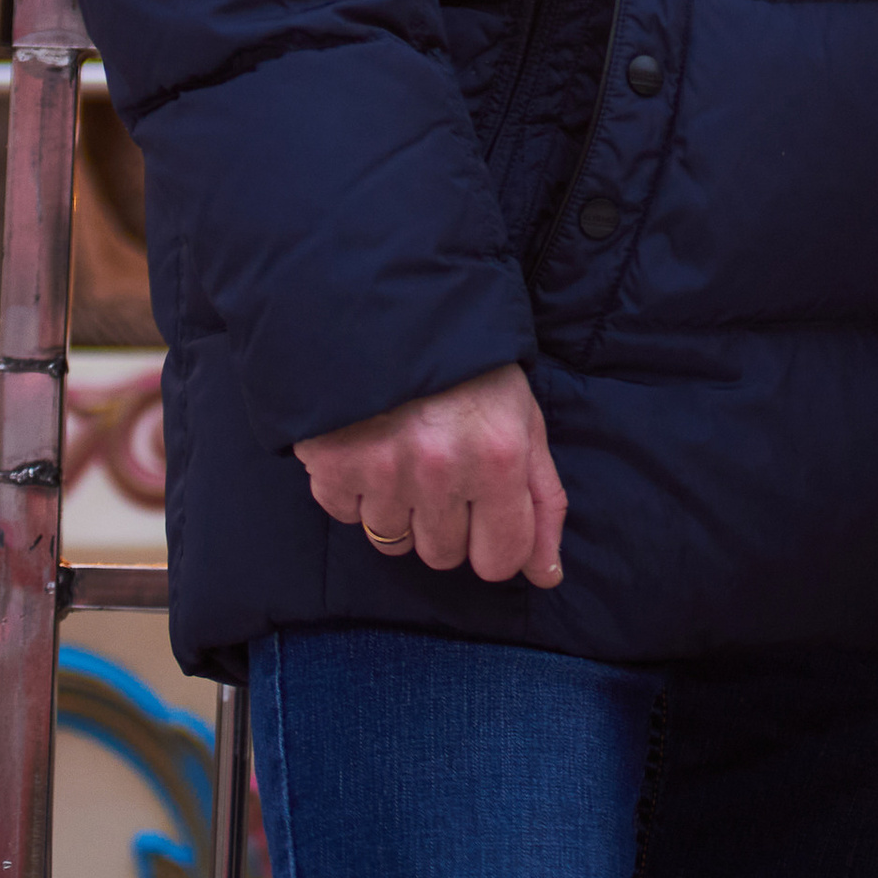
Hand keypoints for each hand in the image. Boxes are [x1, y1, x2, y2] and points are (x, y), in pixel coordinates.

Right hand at [294, 363, 566, 587]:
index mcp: (499, 457)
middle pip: (444, 556)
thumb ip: (542, 500)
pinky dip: (353, 489)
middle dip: (446, 522)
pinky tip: (366, 444)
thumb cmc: (470, 367)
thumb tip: (546, 576)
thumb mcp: (523, 420)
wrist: (389, 301)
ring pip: (393, 541)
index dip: (494, 544)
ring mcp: (382, 469)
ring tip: (403, 450)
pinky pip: (345, 515)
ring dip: (399, 507)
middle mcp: (441, 469)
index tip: (485, 517)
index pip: (500, 561)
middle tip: (441, 467)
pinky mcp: (331, 463)